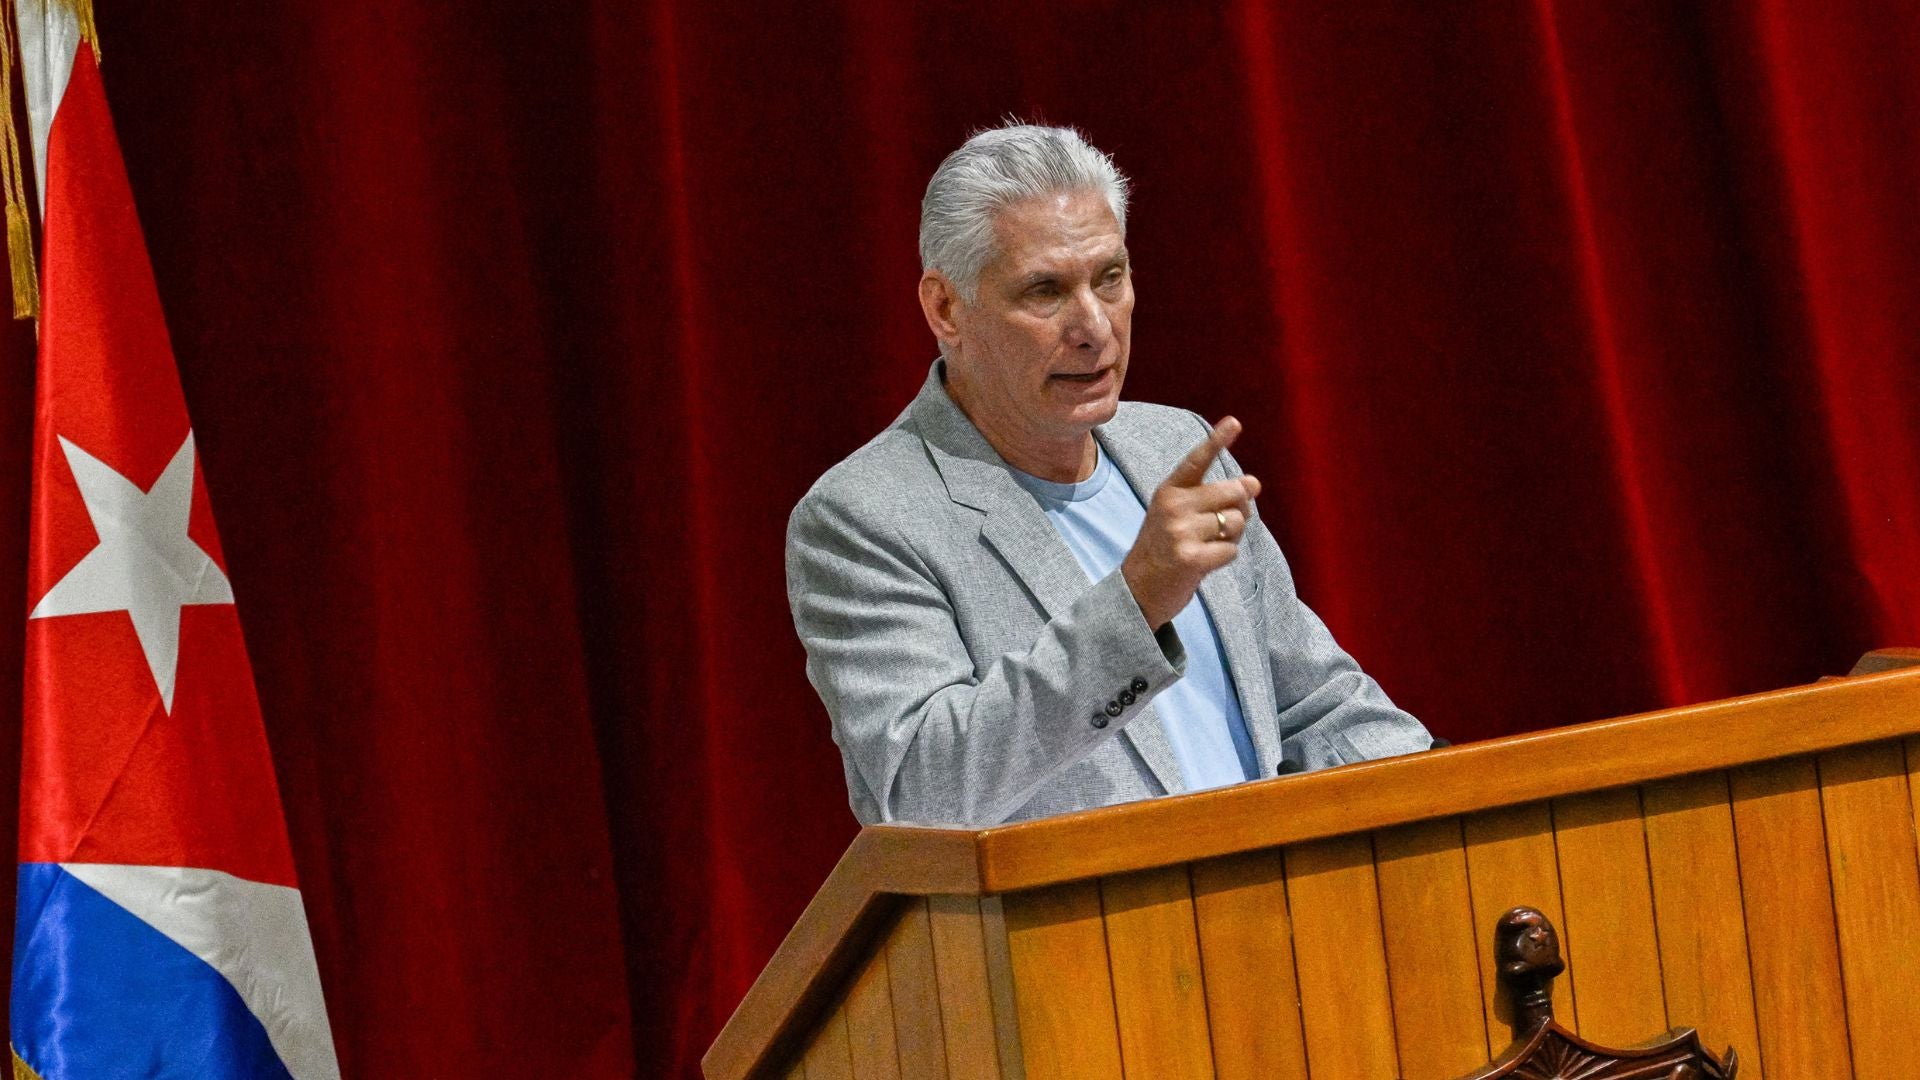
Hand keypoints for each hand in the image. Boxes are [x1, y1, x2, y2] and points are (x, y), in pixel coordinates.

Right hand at [1121, 416, 1261, 629]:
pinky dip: (1225, 557)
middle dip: (1241, 507)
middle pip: (1232, 492)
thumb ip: (1212, 497)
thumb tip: (1254, 483)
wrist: (1138, 590)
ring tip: (1209, 545)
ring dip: (1232, 536)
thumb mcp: (1177, 514)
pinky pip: (1232, 550)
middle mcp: (1173, 507)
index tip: (1234, 422)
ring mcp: (1181, 532)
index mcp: (1169, 491)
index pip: (1197, 461)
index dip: (1217, 440)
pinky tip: (1206, 562)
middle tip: (1224, 523)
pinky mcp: (1191, 559)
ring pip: (1236, 522)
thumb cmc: (1165, 547)